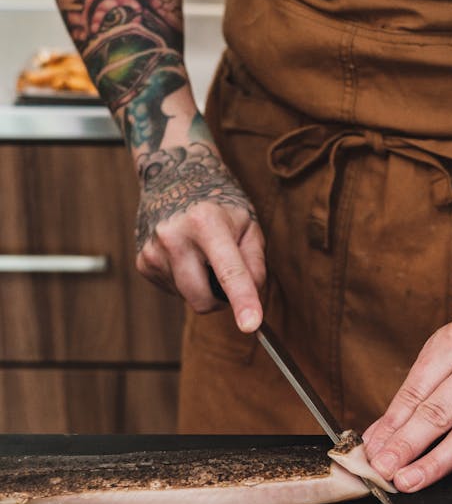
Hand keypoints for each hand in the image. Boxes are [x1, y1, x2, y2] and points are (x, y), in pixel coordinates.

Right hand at [134, 142, 265, 332]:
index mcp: (206, 223)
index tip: (251, 325)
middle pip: (203, 300)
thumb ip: (256, 264)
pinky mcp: (143, 263)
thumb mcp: (248, 224)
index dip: (242, 301)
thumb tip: (251, 301)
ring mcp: (153, 251)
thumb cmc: (217, 201)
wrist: (173, 177)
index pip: (229, 272)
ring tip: (201, 254)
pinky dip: (185, 281)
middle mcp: (174, 237)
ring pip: (189, 298)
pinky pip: (175, 291)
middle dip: (220, 299)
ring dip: (202, 287)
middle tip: (225, 272)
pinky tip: (184, 256)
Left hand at [362, 320, 451, 491]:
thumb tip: (376, 442)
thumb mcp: (448, 379)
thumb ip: (414, 407)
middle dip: (406, 445)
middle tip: (384, 470)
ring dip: (435, 461)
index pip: (417, 389)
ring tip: (410, 480)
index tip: (373, 452)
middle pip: (439, 410)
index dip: (391, 424)